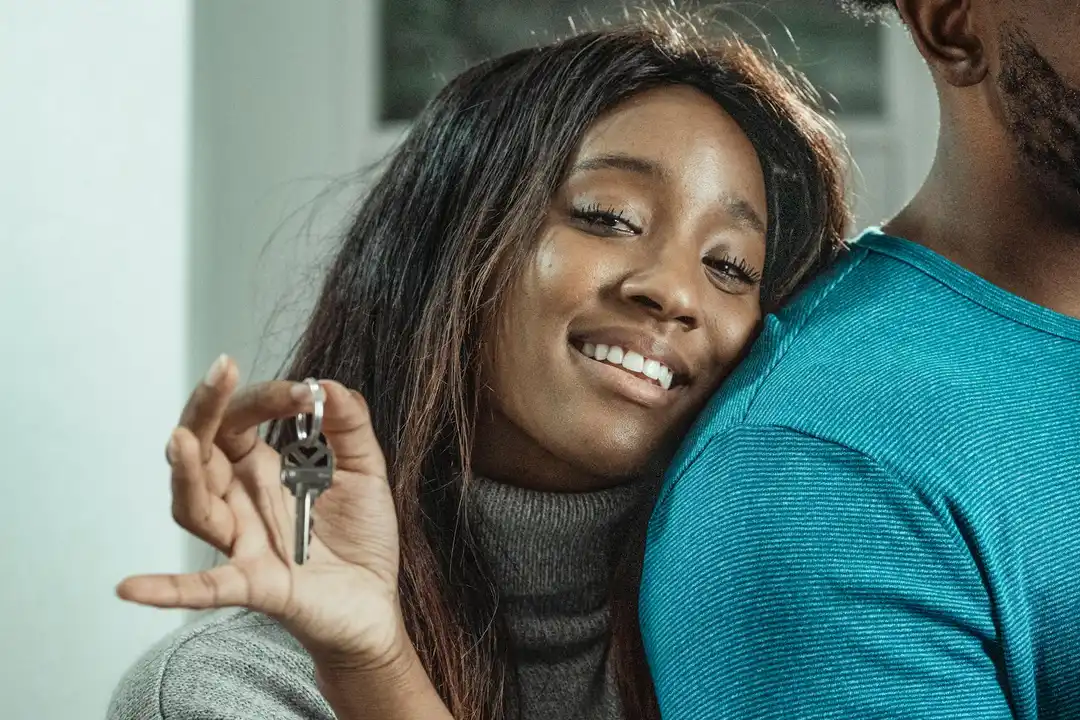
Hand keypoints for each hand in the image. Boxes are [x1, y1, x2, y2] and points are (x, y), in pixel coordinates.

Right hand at [117, 355, 403, 667]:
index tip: (304, 392)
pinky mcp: (254, 583)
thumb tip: (327, 384)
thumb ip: (350, 427)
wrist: (374, 600)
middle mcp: (242, 499)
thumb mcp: (365, 470)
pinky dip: (167, 589)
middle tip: (219, 373)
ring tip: (183, 440)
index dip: (266, 399)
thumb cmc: (360, 534)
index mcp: (263, 468)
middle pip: (203, 450)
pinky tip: (131, 587)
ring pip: (195, 506)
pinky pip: (203, 587)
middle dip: (205, 410)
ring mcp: (243, 541)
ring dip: (186, 475)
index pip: (240, 420)